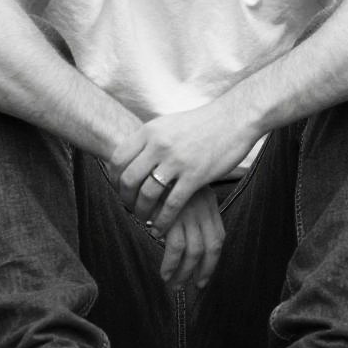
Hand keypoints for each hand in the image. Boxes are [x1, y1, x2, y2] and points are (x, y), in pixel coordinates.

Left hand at [109, 102, 257, 232]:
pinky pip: (171, 205)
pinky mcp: (195, 176)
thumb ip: (151, 139)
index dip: (114, 179)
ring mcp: (177, 161)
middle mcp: (159, 145)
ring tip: (145, 220)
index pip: (118, 159)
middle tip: (130, 207)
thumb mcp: (169, 124)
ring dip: (142, 212)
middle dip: (125, 198)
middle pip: (128, 179)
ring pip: (147, 194)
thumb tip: (133, 155)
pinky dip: (163, 220)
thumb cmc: (203, 123)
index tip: (118, 190)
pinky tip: (161, 228)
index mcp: (150, 131)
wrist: (234, 119)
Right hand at [159, 186, 223, 290]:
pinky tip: (165, 272)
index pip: (218, 235)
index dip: (213, 258)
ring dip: (185, 272)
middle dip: (205, 269)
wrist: (143, 166)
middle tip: (197, 285)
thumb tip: (187, 243)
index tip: (205, 273)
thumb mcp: (182, 194)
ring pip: (194, 251)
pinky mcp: (172, 215)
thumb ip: (189, 214)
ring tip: (175, 285)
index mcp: (208, 202)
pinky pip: (176, 248)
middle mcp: (203, 208)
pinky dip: (171, 264)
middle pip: (211, 246)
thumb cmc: (158, 183)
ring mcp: (188, 212)